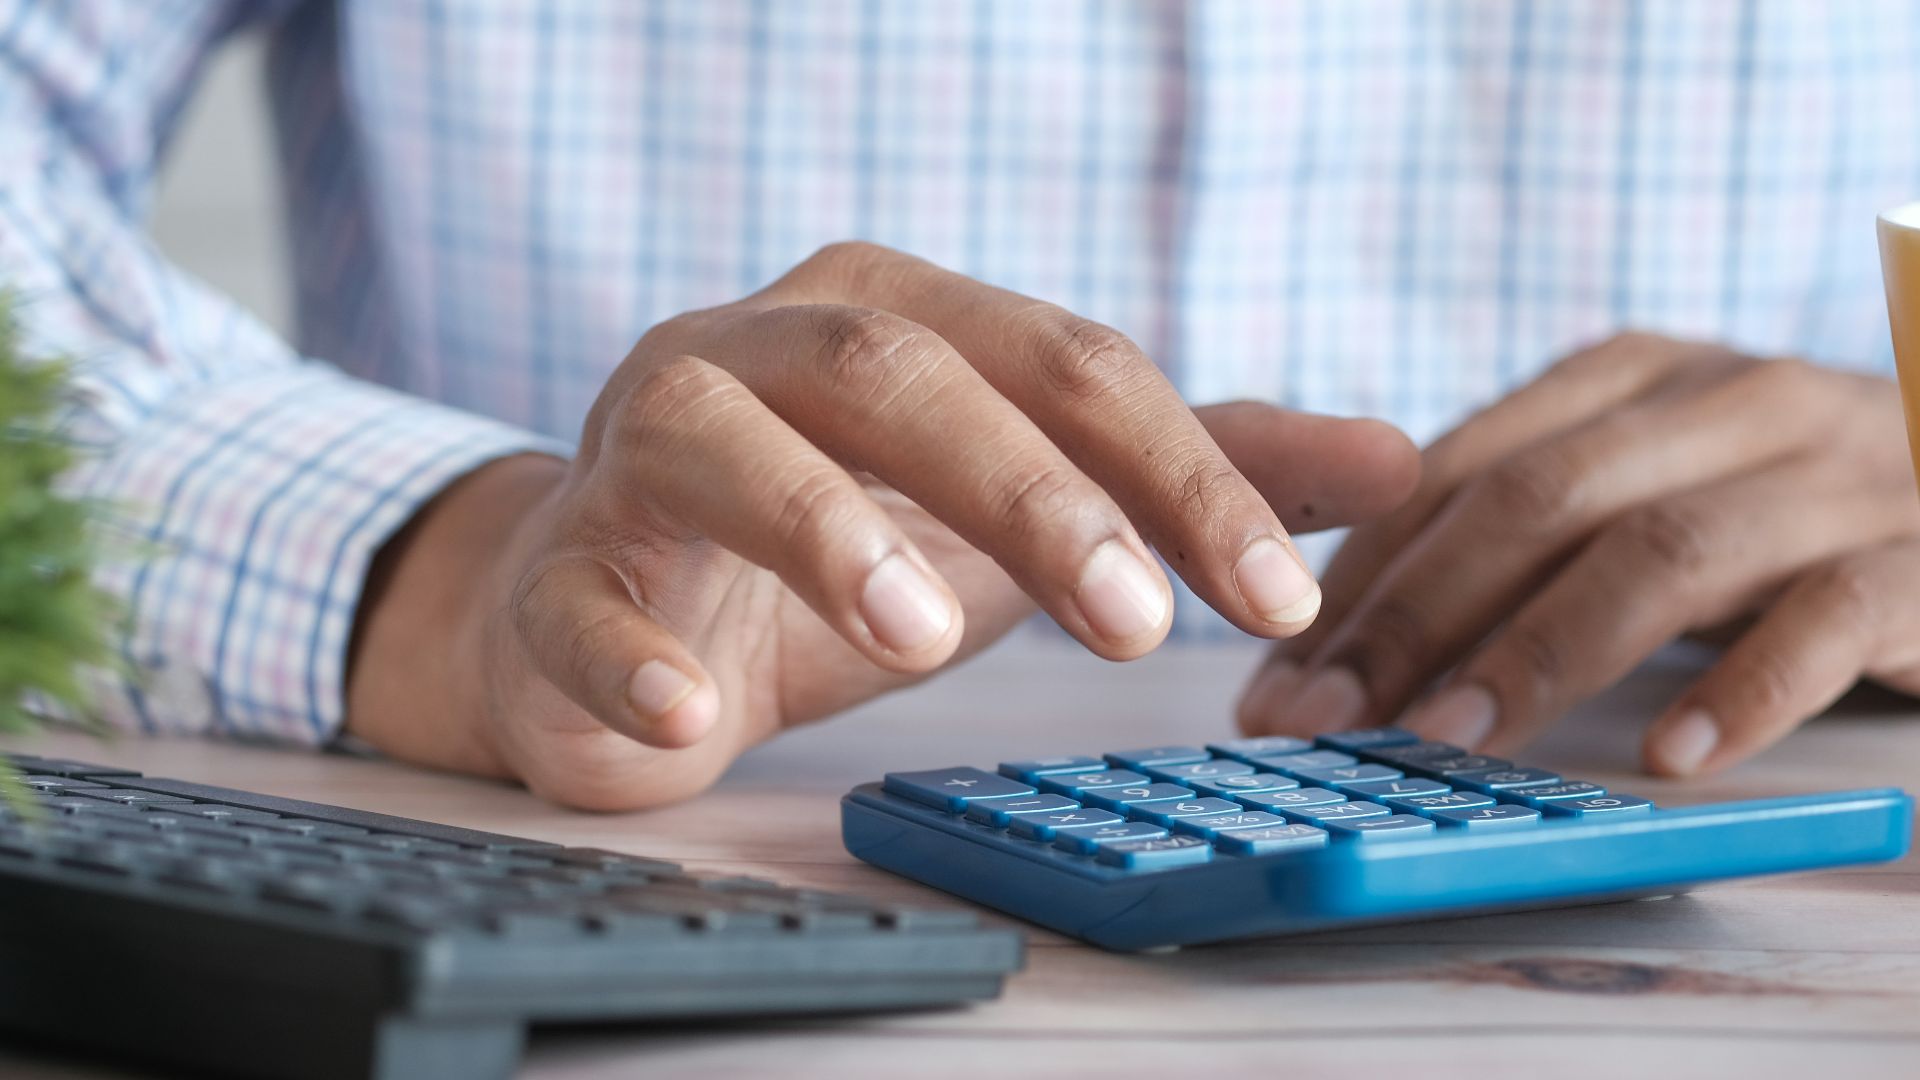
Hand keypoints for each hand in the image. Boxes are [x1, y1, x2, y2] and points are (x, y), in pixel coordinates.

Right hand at [348, 243, 1419, 808]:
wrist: (625, 606)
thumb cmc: (844, 541)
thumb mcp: (1029, 501)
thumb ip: (1191, 473)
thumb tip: (1398, 459)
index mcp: (897, 316)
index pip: (1062, 362)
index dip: (1178, 471)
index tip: (1276, 594)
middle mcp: (763, 349)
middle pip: (900, 370)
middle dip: (1027, 490)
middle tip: (1135, 625)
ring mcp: (644, 448)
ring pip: (723, 440)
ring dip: (824, 528)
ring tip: (922, 635)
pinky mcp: (559, 570)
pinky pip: (577, 597)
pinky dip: (629, 657)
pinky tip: (692, 717)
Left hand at [1237, 333, 1919, 776]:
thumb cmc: (1782, 512)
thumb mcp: (1644, 488)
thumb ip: (1522, 532)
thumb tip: (1343, 648)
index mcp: (1634, 376)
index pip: (1459, 468)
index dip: (1359, 576)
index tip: (1277, 675)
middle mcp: (1727, 399)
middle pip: (1537, 502)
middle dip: (1411, 617)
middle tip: (1322, 721)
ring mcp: (1834, 470)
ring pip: (1660, 551)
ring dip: (1537, 653)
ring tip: (1448, 741)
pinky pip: (1829, 615)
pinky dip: (1743, 687)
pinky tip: (1669, 753)